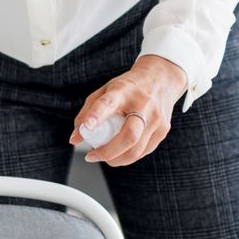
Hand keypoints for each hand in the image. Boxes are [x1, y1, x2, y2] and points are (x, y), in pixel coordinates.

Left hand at [69, 55, 188, 167]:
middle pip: (128, 135)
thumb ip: (87, 112)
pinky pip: (144, 151)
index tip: (87, 127)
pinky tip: (120, 154)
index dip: (96, 116)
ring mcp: (156, 118)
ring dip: (116, 159)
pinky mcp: (163, 129)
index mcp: (123, 91)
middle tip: (92, 156)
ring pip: (137, 149)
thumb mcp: (105, 91)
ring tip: (103, 157)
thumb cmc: (128, 88)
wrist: (162, 79)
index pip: (109, 103)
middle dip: (108, 152)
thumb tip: (75, 139)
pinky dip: (128, 157)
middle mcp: (142, 104)